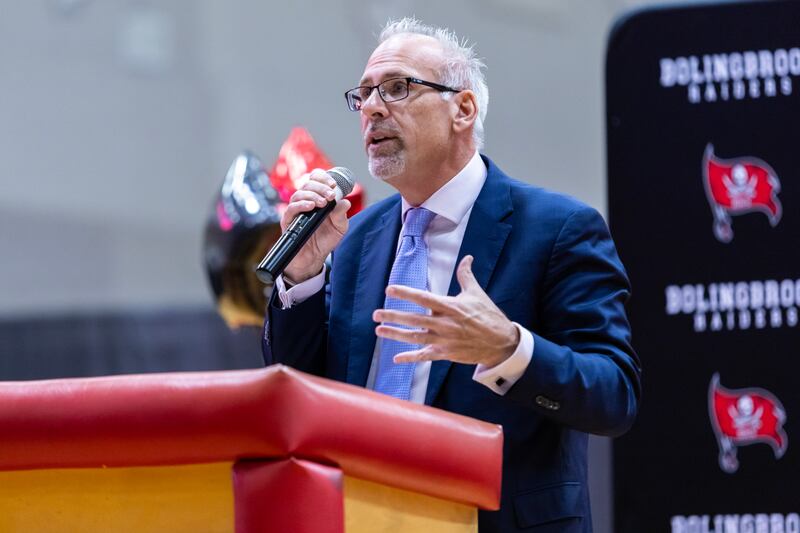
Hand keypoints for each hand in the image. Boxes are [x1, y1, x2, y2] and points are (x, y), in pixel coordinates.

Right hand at [281, 169, 350, 282]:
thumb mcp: (340, 227)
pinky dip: (301, 205)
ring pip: (299, 194)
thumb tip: (345, 202)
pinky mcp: (288, 221)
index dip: (324, 178)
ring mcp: (296, 210)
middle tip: (331, 195)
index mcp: (317, 198)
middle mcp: (305, 201)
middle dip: (321, 187)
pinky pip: (291, 208)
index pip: (316, 179)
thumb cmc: (325, 240)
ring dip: (312, 195)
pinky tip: (311, 207)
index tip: (334, 185)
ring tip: (323, 203)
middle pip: (308, 183)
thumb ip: (342, 215)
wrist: (314, 258)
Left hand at [373, 255, 519, 366]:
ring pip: (414, 337)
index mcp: (450, 307)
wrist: (501, 343)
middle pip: (413, 319)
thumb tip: (467, 257)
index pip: (423, 298)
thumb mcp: (476, 293)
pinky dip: (410, 358)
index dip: (405, 293)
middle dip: (393, 315)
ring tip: (379, 330)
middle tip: (376, 313)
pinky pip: (424, 356)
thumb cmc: (488, 316)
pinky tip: (396, 359)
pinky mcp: (446, 354)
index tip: (389, 289)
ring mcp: (444, 340)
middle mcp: (444, 324)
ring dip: (395, 334)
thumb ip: (466, 275)